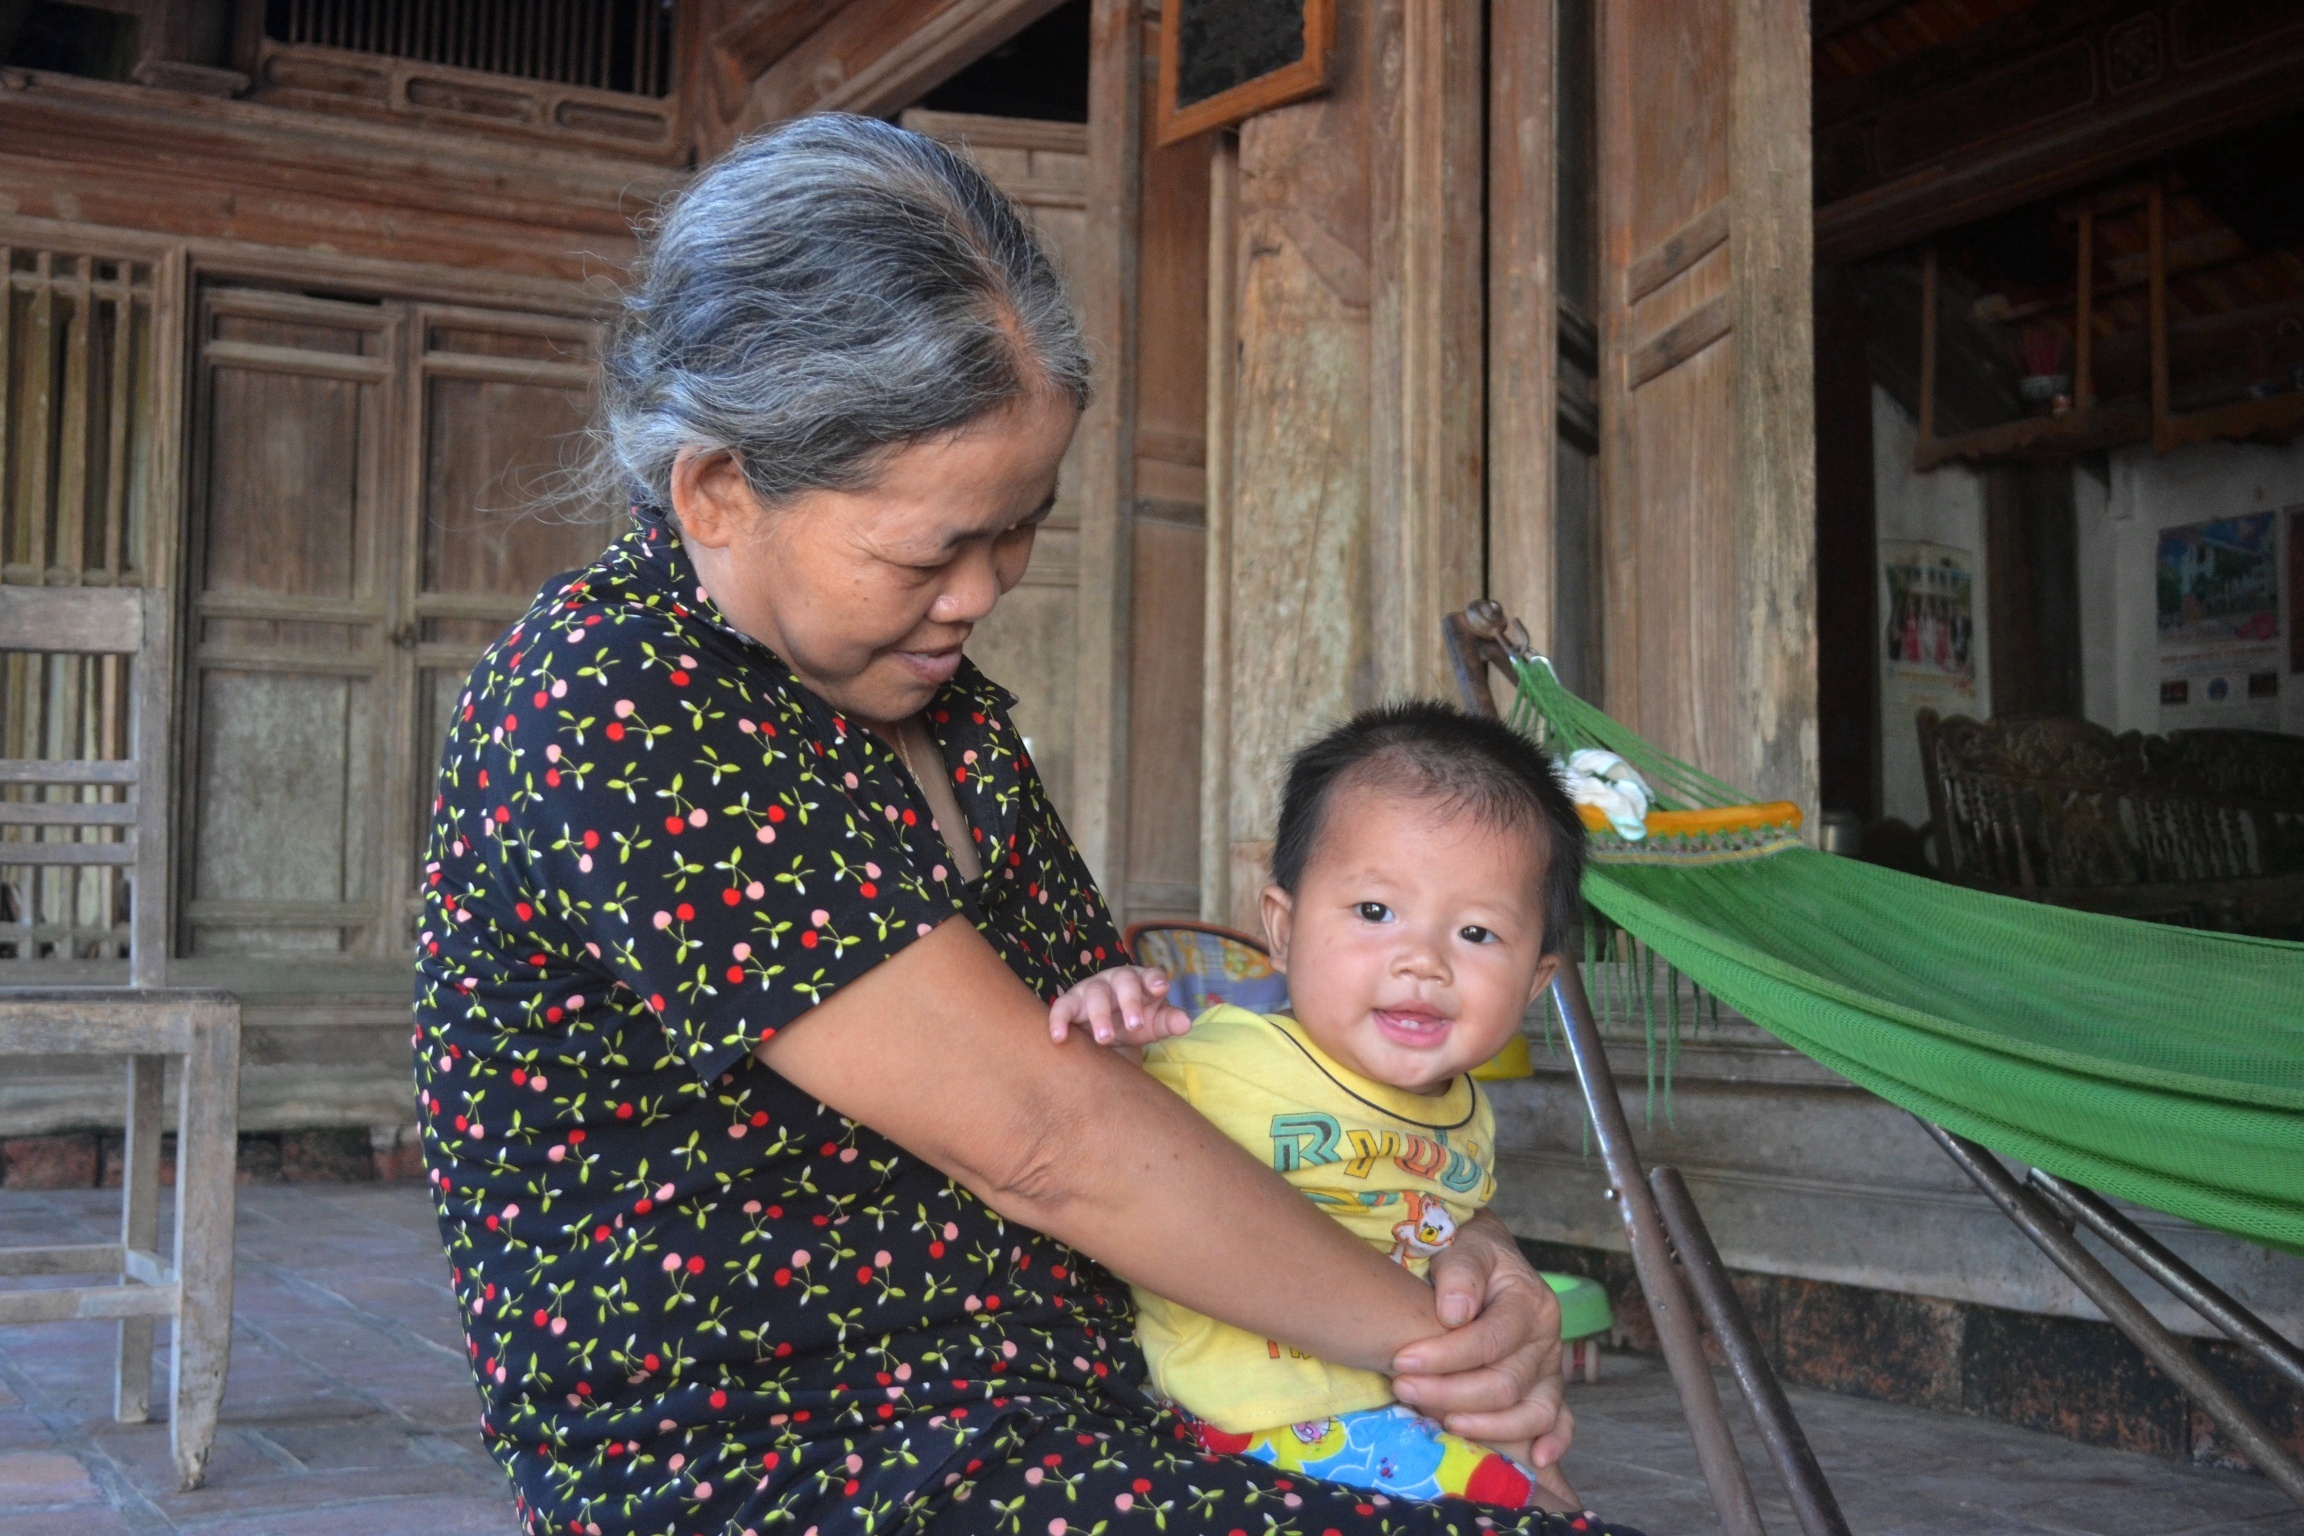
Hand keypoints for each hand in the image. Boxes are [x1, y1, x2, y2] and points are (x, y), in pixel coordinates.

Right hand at [1047, 965, 1193, 1046]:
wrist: (1106, 1030)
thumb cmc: (1135, 1021)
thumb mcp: (1154, 1024)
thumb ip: (1169, 1022)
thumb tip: (1186, 1023)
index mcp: (1143, 981)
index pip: (1151, 975)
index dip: (1155, 980)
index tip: (1160, 988)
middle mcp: (1117, 979)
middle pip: (1124, 981)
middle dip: (1130, 1002)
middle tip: (1134, 1026)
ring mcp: (1093, 988)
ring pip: (1095, 994)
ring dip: (1100, 1016)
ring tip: (1104, 1039)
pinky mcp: (1071, 1002)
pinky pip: (1062, 1008)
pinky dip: (1059, 1020)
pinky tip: (1059, 1037)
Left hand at [1389, 1210, 1574, 1471]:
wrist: (1482, 1256)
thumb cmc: (1467, 1252)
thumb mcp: (1463, 1246)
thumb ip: (1459, 1272)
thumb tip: (1454, 1313)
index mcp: (1529, 1302)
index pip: (1489, 1340)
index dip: (1444, 1356)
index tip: (1400, 1360)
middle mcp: (1546, 1339)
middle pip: (1504, 1383)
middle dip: (1449, 1392)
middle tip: (1403, 1388)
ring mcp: (1549, 1368)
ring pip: (1530, 1412)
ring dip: (1486, 1426)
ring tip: (1443, 1423)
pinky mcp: (1546, 1389)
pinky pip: (1560, 1420)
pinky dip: (1554, 1441)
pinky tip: (1535, 1460)